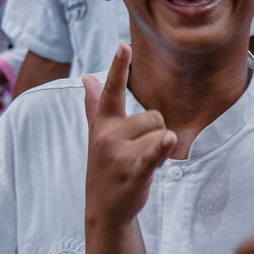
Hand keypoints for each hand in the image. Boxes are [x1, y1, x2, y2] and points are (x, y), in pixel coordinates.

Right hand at [83, 43, 175, 227]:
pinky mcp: (133, 172)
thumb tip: (86, 77)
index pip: (112, 90)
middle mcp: (108, 135)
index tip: (124, 44)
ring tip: (143, 165)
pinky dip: (160, 148)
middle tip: (140, 154)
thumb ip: (94, 105)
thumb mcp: (96, 135)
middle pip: (154, 116)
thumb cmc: (105, 167)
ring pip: (159, 133)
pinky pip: (151, 153)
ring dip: (159, 150)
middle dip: (155, 134)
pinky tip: (167, 141)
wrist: (104, 209)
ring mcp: (119, 154)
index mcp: (103, 124)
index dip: (119, 67)